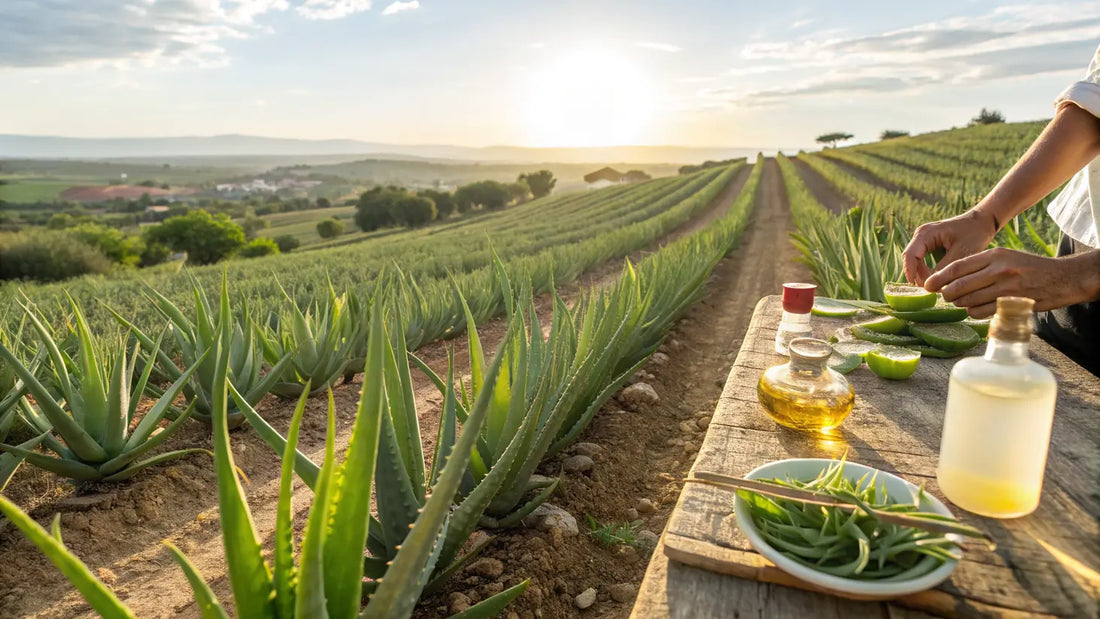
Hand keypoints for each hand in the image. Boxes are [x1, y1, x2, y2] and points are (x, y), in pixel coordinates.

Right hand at [902, 210, 997, 285]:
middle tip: (933, 289)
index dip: (911, 272)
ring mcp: (923, 240)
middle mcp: (920, 235)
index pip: (910, 255)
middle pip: (911, 259)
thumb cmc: (973, 233)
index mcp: (926, 233)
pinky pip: (922, 260)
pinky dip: (927, 270)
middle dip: (919, 275)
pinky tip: (937, 279)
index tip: (918, 287)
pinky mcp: (928, 245)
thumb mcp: (961, 252)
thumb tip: (932, 284)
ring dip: (922, 274)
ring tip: (937, 285)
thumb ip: (945, 268)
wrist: (981, 222)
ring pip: (915, 261)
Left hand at [924, 247, 1098, 317]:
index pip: (958, 266)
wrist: (1062, 278)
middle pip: (959, 285)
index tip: (928, 285)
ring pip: (968, 300)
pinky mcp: (1012, 303)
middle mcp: (999, 269)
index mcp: (995, 255)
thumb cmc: (1029, 267)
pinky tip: (974, 309)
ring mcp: (1006, 287)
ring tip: (960, 302)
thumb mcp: (1006, 257)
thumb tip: (952, 277)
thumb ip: (981, 265)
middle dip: (946, 293)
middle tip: (943, 296)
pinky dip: (973, 312)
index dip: (939, 277)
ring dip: (960, 304)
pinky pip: (981, 311)